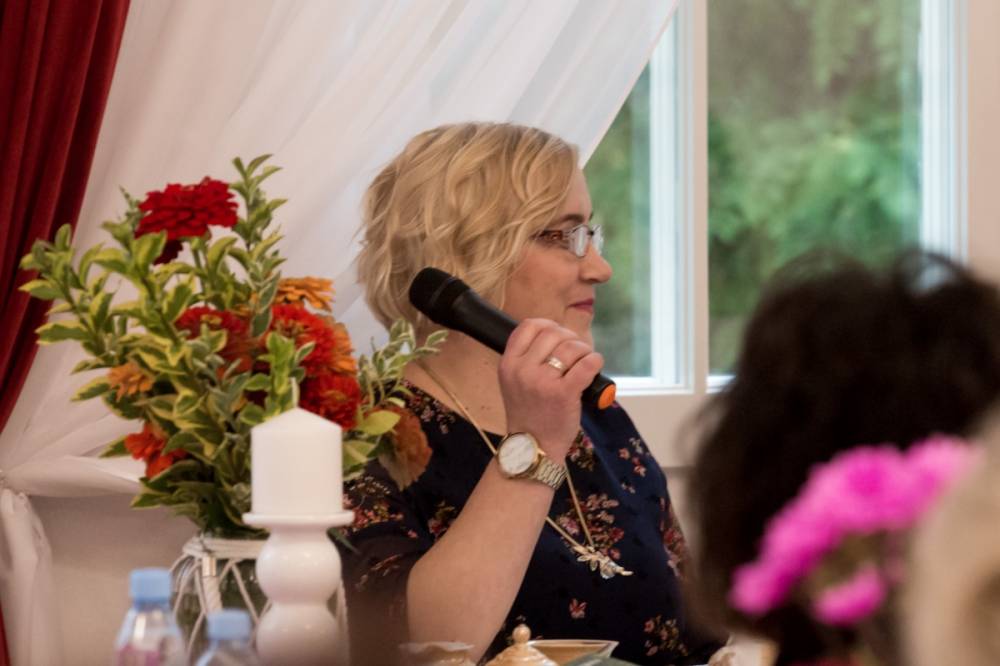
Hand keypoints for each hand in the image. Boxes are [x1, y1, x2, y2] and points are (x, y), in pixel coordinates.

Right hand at [498, 319, 604, 461]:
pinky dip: (595, 361)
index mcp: (508, 364)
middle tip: (575, 352)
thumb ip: (527, 359)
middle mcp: (522, 370)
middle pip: (552, 333)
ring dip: (584, 350)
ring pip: (571, 347)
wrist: (533, 448)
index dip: (547, 325)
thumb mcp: (514, 383)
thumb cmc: (528, 414)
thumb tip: (556, 335)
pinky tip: (594, 366)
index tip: (558, 337)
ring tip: (584, 361)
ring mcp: (542, 382)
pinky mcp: (564, 393)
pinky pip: (586, 364)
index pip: (528, 326)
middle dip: (569, 338)